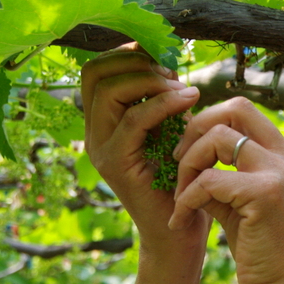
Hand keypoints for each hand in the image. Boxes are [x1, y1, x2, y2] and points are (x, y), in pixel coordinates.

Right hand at [81, 43, 209, 250]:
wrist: (178, 231)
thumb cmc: (181, 180)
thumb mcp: (171, 131)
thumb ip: (164, 101)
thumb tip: (170, 64)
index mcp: (102, 122)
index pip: (97, 70)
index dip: (126, 53)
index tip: (160, 53)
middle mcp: (94, 133)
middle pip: (96, 72)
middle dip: (137, 61)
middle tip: (172, 72)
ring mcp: (100, 149)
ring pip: (110, 90)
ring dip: (151, 80)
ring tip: (183, 88)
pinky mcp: (116, 164)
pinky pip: (134, 119)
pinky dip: (162, 104)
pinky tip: (189, 101)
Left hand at [168, 97, 283, 283]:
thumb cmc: (272, 260)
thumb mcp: (246, 211)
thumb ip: (225, 183)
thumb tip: (191, 165)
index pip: (245, 113)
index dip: (210, 123)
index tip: (189, 153)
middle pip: (234, 109)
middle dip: (196, 129)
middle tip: (177, 162)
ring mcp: (281, 173)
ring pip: (216, 138)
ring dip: (188, 164)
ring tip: (180, 197)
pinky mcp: (265, 193)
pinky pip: (208, 180)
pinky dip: (186, 199)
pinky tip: (180, 221)